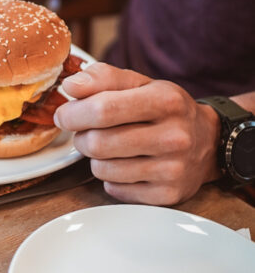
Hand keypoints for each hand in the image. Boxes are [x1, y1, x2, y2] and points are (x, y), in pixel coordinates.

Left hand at [53, 62, 220, 204]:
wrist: (207, 142)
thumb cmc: (165, 110)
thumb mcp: (141, 84)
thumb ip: (103, 78)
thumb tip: (71, 86)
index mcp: (166, 100)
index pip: (102, 109)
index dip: (73, 113)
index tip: (64, 115)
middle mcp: (173, 136)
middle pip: (98, 143)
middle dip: (82, 137)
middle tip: (87, 133)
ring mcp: (172, 169)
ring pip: (102, 170)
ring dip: (95, 159)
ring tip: (109, 148)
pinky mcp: (167, 195)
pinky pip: (114, 190)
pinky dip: (110, 179)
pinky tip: (126, 166)